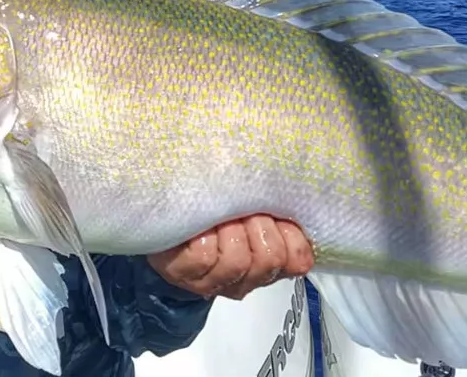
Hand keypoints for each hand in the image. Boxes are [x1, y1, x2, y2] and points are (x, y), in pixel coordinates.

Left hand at [146, 215, 313, 299]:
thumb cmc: (217, 207)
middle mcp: (244, 279)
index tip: (275, 213)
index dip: (291, 233)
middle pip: (269, 258)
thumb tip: (292, 185)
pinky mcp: (184, 273)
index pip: (298, 259)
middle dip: (258, 225)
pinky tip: (200, 224)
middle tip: (244, 210)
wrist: (168, 214)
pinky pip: (204, 255)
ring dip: (231, 228)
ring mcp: (213, 281)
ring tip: (221, 214)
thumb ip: (277, 203)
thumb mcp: (255, 203)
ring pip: (238, 261)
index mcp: (270, 262)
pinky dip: (205, 234)